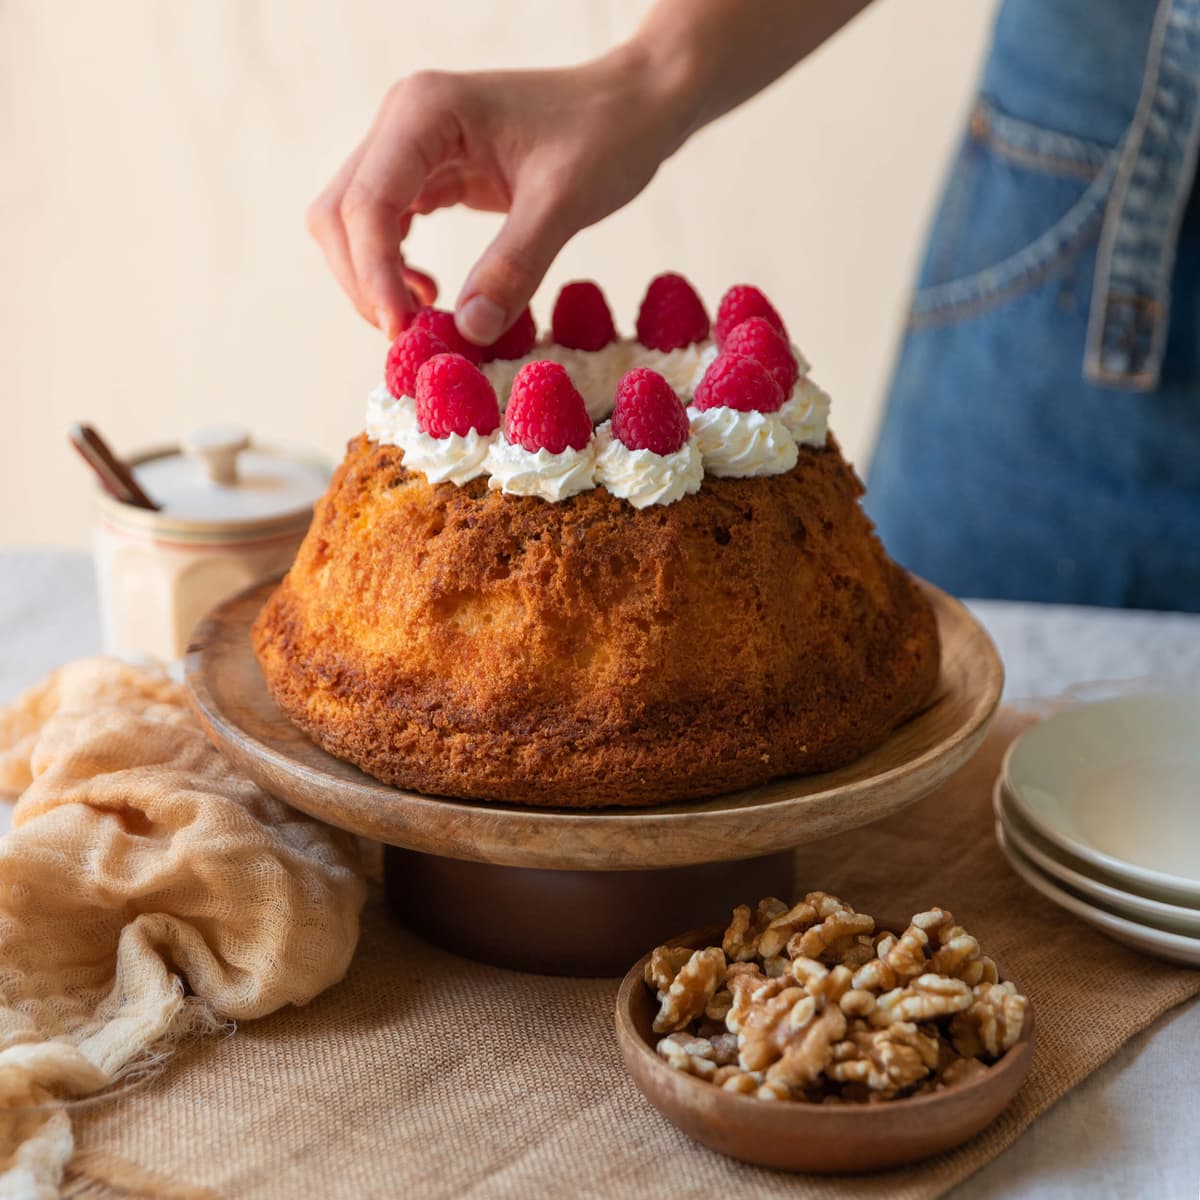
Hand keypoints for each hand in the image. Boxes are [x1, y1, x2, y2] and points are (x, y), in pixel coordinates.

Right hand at [307, 45, 693, 344]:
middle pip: (341, 216)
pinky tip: (432, 295)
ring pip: (353, 223)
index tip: (404, 335)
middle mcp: (403, 122)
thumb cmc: (606, 136)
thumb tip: (468, 332)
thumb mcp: (565, 204)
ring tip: (423, 320)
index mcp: (426, 112)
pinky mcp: (427, 169)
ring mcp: (409, 144)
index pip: (367, 205)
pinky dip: (393, 267)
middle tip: (413, 339)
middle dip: (365, 283)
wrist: (632, 106)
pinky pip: (385, 224)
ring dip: (373, 279)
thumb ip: (514, 267)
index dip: (375, 278)